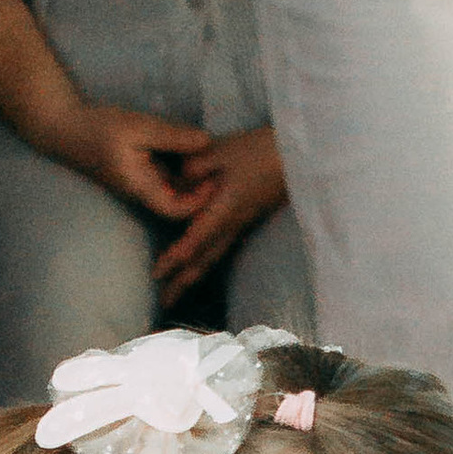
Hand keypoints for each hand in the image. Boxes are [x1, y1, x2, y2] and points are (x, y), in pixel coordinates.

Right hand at [64, 104, 204, 218]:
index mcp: (140, 187)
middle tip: (224, 170)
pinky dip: (181, 169)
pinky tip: (194, 151)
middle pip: (179, 204)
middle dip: (201, 192)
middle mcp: (141, 192)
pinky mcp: (138, 173)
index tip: (214, 177)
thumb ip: (172, 136)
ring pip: (173, 190)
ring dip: (193, 180)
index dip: (200, 200)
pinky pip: (165, 178)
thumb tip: (207, 142)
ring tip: (215, 161)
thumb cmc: (98, 127)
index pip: (177, 210)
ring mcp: (139, 184)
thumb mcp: (138, 127)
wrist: (64, 128)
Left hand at [153, 127, 288, 296]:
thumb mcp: (221, 150)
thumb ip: (194, 167)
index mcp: (224, 210)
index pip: (194, 241)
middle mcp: (232, 224)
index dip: (174, 259)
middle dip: (182, 282)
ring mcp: (241, 223)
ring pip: (213, 256)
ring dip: (193, 275)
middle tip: (164, 303)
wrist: (297, 156)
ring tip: (176, 292)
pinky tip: (199, 265)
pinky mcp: (246, 218)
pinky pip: (222, 247)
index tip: (156, 275)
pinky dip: (205, 261)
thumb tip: (175, 184)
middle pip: (204, 260)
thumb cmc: (260, 150)